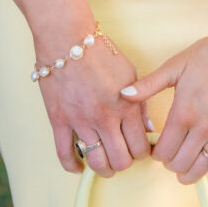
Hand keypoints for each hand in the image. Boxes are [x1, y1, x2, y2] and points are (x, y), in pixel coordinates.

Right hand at [33, 22, 152, 177]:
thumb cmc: (99, 52)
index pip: (140, 147)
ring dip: (103, 169)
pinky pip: (65, 154)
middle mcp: (105, 118)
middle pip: (121, 160)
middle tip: (121, 157)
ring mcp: (81, 121)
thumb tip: (147, 128)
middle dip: (124, 163)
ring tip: (104, 165)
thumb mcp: (130, 73)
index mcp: (126, 106)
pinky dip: (73, 166)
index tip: (137, 150)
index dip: (141, 154)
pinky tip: (79, 167)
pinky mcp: (60, 121)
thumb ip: (141, 103)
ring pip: (97, 162)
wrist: (66, 37)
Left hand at [119, 19, 207, 182]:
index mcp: (183, 114)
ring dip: (192, 169)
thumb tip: (123, 95)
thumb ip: (148, 85)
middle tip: (171, 156)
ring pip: (203, 167)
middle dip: (171, 164)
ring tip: (187, 164)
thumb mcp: (174, 67)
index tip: (158, 149)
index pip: (163, 153)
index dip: (157, 155)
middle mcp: (203, 127)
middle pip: (181, 165)